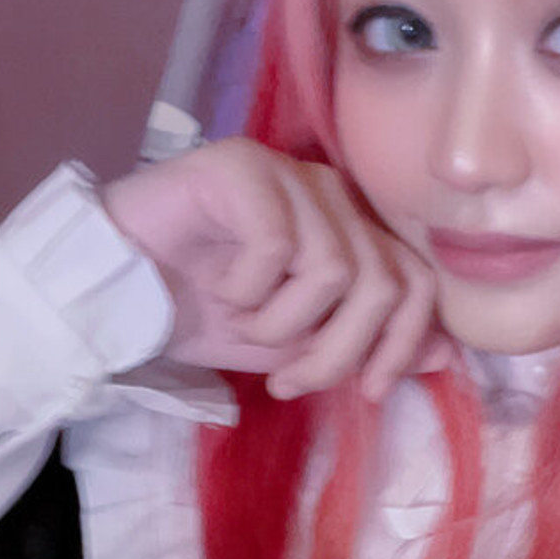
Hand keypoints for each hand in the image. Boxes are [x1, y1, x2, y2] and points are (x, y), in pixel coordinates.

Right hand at [101, 139, 445, 400]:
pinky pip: (278, 245)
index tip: (366, 393)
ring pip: (335, 270)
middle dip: (337, 352)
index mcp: (351, 230)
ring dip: (282, 322)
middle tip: (286, 379)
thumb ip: (363, 344)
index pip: (419, 283)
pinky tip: (220, 286)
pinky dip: (249, 288)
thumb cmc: (201, 311)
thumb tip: (446, 356)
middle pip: (383, 285)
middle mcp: (330, 194)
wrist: (113, 291)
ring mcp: (288, 173)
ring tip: (241, 321)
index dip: (403, 345)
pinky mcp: (241, 165)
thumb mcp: (292, 345)